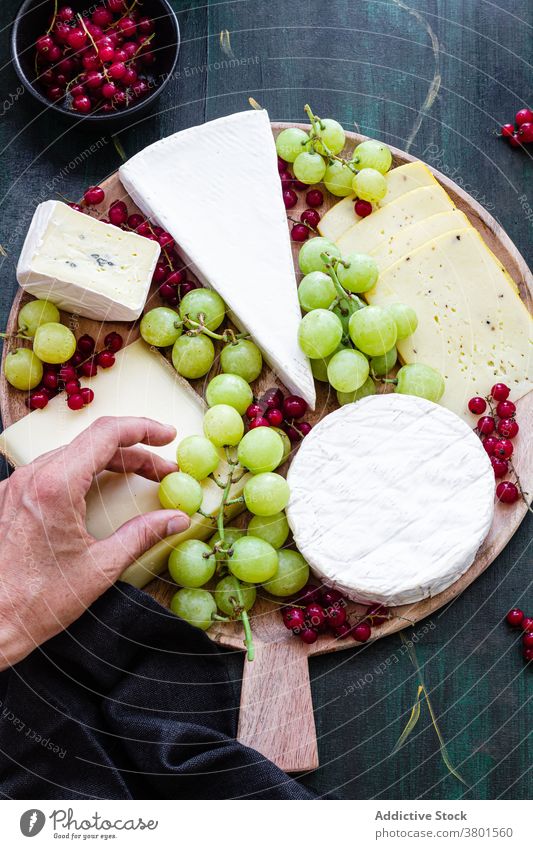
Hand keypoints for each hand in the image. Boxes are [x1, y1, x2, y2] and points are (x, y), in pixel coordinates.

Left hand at [0, 416, 189, 669]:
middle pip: (93, 443)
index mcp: (55, 487)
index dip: (143, 429)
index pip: (107, 434)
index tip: (168, 436)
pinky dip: (83, 473)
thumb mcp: (100, 568)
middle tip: (164, 471)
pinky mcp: (8, 499)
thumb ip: (142, 536)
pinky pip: (51, 471)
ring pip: (72, 455)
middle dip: (134, 452)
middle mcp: (31, 478)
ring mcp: (16, 487)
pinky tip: (99, 492)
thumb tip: (176, 519)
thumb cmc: (37, 602)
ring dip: (109, 462)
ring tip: (139, 478)